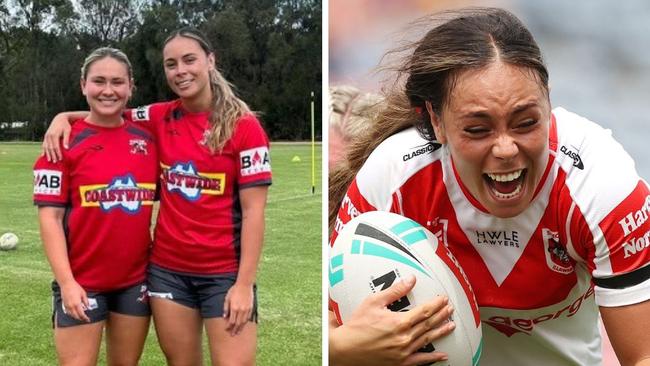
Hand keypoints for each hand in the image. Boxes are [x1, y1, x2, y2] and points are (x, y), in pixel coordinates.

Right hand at [42, 113, 71, 162]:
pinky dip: (44, 150)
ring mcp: (46, 136)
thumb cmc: (65, 125)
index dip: (58, 153)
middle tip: (55, 162)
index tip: (60, 159)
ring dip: (48, 154)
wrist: (59, 118)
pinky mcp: (46, 136)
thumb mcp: (68, 131)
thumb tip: (66, 148)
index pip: (56, 147)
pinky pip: (44, 144)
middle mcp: (49, 136)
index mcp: (54, 135)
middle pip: (50, 148)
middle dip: (53, 155)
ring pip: (46, 147)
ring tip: (50, 160)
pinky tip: (43, 155)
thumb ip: (66, 139)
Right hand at [60, 280, 89, 322]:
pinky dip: (72, 314)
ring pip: (71, 315)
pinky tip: (74, 313)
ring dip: (76, 317)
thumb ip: (86, 301)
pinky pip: (68, 312)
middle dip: (81, 318)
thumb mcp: (83, 294)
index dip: (85, 318)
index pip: (81, 314)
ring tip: (81, 317)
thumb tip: (88, 307)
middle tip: (85, 319)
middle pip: (76, 316)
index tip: (88, 320)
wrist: (66, 284)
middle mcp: (71, 306)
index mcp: (77, 304)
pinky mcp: (64, 304)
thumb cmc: (76, 287)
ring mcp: (67, 306)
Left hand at [223, 282, 253, 335]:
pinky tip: (243, 325)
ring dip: (240, 328)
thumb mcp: (227, 298)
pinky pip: (248, 318)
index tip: (226, 329)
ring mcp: (246, 309)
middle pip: (237, 323)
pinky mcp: (250, 308)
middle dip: (234, 330)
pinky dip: (245, 323)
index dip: (229, 327)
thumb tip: (224, 317)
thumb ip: (226, 308)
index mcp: (234, 308)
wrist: (244, 285)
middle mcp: (241, 310)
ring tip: (238, 332)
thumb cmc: (234, 290)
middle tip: (232, 335)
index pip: (231, 321)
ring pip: (243, 322)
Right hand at [329, 275, 454, 365]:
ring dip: (440, 332)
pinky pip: (420, 360)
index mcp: (399, 322)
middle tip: (450, 309)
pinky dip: (433, 358)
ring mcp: (403, 352)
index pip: (424, 311)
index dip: (436, 305)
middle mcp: (404, 338)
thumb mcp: (374, 302)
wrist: (346, 349)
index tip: (443, 299)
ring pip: (427, 340)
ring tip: (451, 325)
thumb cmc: (357, 325)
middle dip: (441, 315)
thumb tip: (411, 279)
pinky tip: (443, 355)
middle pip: (428, 325)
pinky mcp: (400, 363)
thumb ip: (395, 291)